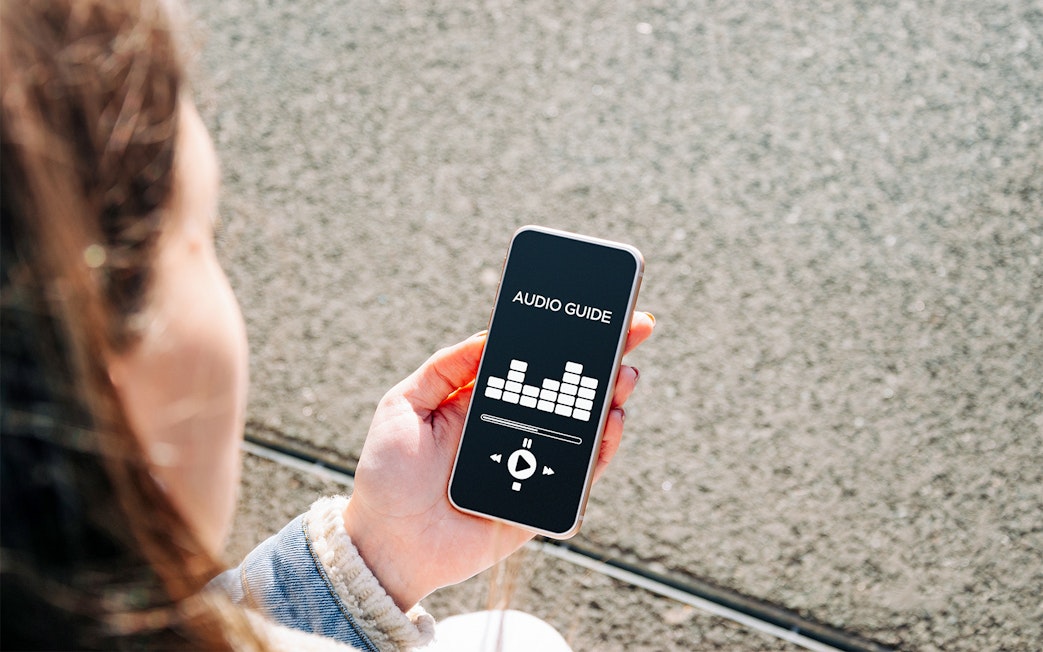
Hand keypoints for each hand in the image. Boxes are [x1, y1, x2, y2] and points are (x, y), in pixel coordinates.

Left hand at [343, 312, 654, 609]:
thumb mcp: (402, 406)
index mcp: (484, 400)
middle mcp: (515, 427)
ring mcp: (533, 461)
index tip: (594, 312)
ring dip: (612, 397)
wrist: (387, 544)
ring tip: (624, 375)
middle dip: (606, 358)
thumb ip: (444, 368)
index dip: (564, 337)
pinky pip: (584, 472)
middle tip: (634, 330)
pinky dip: (604, 447)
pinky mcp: (544, 498)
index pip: (533, 361)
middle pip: (570, 388)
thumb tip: (488, 335)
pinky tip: (611, 421)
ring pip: (586, 426)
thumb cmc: (388, 477)